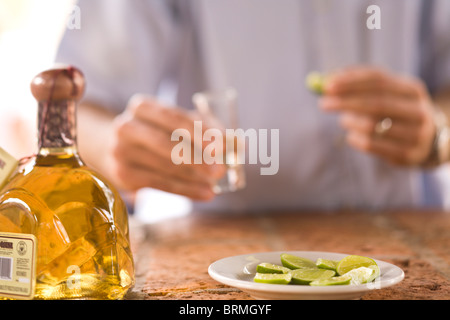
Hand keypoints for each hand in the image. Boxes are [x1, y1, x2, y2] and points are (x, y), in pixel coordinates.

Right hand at [109, 94, 225, 199]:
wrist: (118, 149)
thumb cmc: (158, 133)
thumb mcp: (178, 124)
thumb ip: (207, 130)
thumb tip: (237, 144)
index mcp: (142, 106)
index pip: (174, 118)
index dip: (199, 132)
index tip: (221, 146)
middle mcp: (127, 127)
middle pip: (167, 143)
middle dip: (197, 158)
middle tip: (220, 170)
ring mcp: (121, 152)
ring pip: (165, 167)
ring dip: (194, 177)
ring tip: (215, 183)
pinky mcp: (123, 175)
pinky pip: (160, 184)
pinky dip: (186, 190)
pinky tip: (205, 193)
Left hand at [319, 67, 436, 165]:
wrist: (426, 141)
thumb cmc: (394, 112)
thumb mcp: (384, 94)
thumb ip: (357, 84)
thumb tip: (327, 77)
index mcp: (412, 89)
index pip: (379, 80)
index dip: (351, 82)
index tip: (326, 85)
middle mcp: (418, 110)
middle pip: (376, 103)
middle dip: (345, 102)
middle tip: (323, 103)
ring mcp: (415, 134)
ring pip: (372, 126)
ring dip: (350, 121)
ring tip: (344, 120)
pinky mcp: (407, 154)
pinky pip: (371, 145)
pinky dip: (354, 139)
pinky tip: (351, 136)